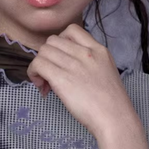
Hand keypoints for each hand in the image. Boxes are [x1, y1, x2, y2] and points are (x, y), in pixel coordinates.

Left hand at [26, 23, 139, 139]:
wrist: (115, 118)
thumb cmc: (111, 104)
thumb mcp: (106, 73)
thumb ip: (89, 64)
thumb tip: (67, 68)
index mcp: (98, 50)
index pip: (72, 30)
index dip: (60, 43)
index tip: (61, 59)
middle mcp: (85, 53)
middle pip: (52, 41)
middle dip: (47, 56)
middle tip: (50, 75)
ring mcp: (74, 64)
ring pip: (43, 51)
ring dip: (39, 66)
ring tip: (45, 83)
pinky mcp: (62, 78)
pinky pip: (38, 64)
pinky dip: (34, 73)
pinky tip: (42, 87)